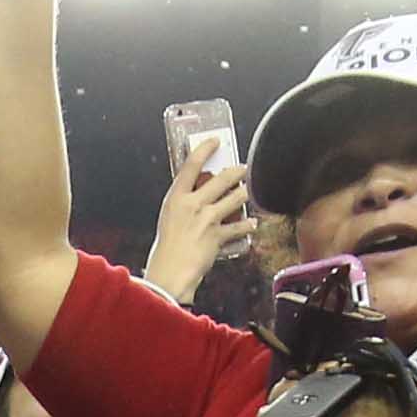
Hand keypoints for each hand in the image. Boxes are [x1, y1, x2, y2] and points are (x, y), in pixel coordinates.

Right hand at [143, 131, 251, 305]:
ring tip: (245, 194)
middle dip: (236, 171)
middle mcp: (192, 205)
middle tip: (242, 169)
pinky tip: (252, 224)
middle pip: (221, 178)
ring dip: (243, 195)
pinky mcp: (218, 235)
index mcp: (175, 199)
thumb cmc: (165, 251)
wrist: (169, 275)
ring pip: (235, 198)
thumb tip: (200, 196)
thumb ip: (184, 206)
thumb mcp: (169, 220)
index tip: (215, 141)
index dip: (204, 149)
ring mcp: (207, 219)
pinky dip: (247, 225)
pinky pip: (239, 227)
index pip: (190, 166)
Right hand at [246, 391, 416, 416]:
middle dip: (294, 396)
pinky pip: (351, 374)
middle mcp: (340, 391)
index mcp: (317, 416)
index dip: (275, 409)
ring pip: (327, 375)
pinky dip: (341, 385)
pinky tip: (344, 406)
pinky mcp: (384, 382)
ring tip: (322, 412)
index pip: (282, 397)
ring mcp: (364, 383)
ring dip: (318, 389)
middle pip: (304, 380)